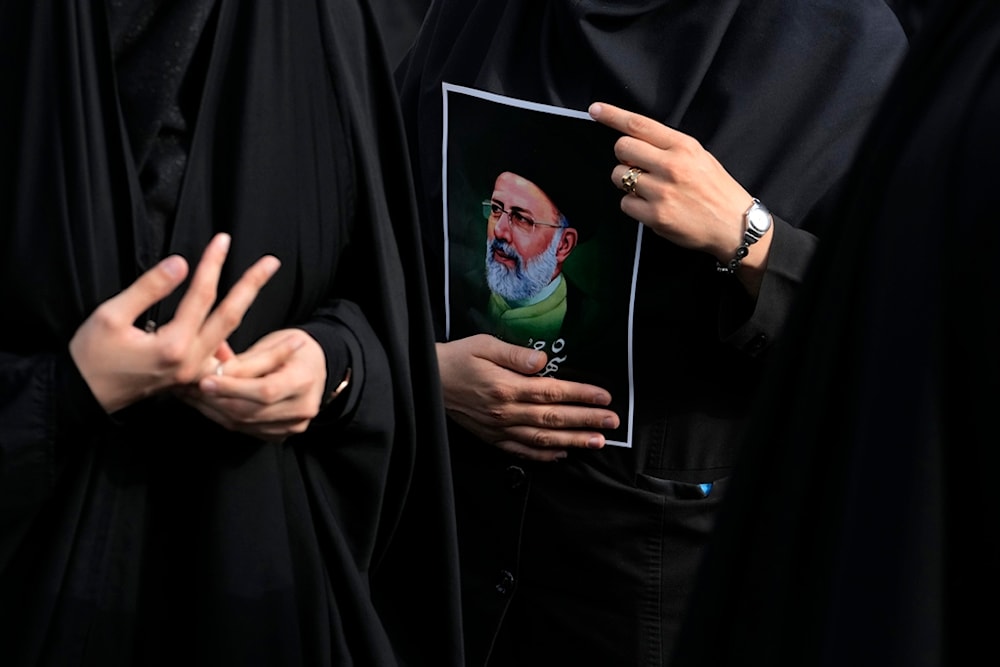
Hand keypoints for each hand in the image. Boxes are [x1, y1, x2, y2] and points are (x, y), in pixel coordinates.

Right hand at [69, 233, 280, 413]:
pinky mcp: (192, 380)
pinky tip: (258, 337)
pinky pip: (225, 360)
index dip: (213, 264)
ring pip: (233, 340)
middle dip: (252, 286)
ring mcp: (194, 374)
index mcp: (173, 346)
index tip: (223, 239)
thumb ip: (149, 288)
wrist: (82, 396)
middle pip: (231, 317)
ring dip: (256, 321)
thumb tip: (181, 263)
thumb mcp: (110, 316)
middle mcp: (191, 362)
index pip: (201, 295)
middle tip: (272, 262)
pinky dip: (244, 348)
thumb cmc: (90, 355)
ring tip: (281, 309)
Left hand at [179, 329, 327, 440]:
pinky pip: (245, 429)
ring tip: (191, 394)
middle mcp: (302, 408)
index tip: (205, 381)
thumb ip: (245, 362)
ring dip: (213, 410)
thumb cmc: (294, 349)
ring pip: (243, 423)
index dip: (232, 388)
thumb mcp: (274, 344)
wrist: (314, 365)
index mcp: (304, 381)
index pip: (264, 391)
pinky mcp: (281, 434)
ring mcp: (293, 425)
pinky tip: (207, 404)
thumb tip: (215, 372)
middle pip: (250, 411)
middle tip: (188, 387)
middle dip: (215, 400)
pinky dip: (223, 417)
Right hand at [438, 335, 619, 461]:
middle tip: (612, 422)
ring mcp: (499, 429)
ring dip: (573, 441)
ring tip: (597, 442)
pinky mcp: (492, 438)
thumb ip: (515, 354)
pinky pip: (522, 451)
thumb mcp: (484, 344)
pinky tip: (563, 454)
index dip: (581, 395)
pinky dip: (545, 456)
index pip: (553, 392)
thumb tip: (542, 361)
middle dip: (587, 421)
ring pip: (543, 439)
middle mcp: (506, 412)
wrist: (427, 381)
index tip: (604, 397)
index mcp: (507, 387)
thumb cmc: (458, 358)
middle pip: (554, 418)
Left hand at [589, 102, 772, 293]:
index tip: (595, 110)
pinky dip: (633, 206)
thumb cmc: (715, 189)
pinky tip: (651, 207)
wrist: (734, 225)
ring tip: (648, 189)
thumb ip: (667, 147)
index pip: (639, 124)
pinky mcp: (655, 216)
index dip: (613, 115)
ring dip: (626, 182)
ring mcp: (661, 191)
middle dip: (623, 157)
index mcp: (682, 146)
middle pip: (622, 148)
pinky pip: (624, 204)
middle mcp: (671, 165)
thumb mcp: (699, 156)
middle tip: (637, 166)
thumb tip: (633, 142)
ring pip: (619, 177)